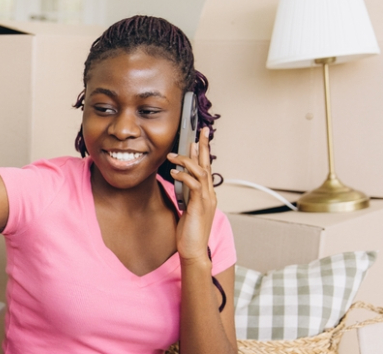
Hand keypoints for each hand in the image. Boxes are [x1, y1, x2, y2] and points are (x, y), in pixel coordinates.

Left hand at [167, 127, 215, 262]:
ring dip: (187, 161)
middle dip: (205, 146)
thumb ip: (186, 194)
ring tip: (172, 156)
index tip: (198, 138)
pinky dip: (184, 176)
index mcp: (206, 194)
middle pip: (208, 164)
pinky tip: (173, 173)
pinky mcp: (200, 206)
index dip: (203, 152)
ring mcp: (207, 199)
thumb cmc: (188, 232)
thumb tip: (179, 180)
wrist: (193, 250)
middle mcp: (210, 194)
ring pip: (201, 172)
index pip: (206, 168)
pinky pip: (194, 185)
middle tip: (202, 131)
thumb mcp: (186, 208)